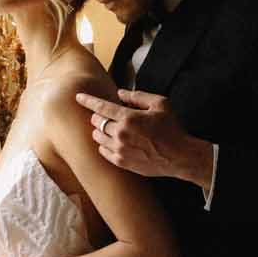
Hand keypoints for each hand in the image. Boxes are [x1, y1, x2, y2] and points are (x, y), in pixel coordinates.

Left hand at [76, 89, 213, 188]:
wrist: (179, 156)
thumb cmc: (172, 128)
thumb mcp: (160, 104)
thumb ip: (138, 96)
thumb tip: (120, 93)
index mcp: (129, 118)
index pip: (100, 106)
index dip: (87, 100)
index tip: (78, 96)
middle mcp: (121, 134)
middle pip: (97, 122)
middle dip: (99, 116)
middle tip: (107, 115)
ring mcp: (119, 150)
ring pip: (97, 137)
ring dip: (100, 130)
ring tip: (111, 129)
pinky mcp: (121, 162)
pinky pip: (102, 152)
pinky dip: (103, 145)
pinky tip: (112, 142)